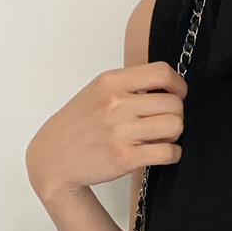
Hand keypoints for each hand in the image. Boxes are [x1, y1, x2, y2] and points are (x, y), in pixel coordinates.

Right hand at [25, 61, 188, 200]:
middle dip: (177, 114)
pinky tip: (164, 153)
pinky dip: (173, 154)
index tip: (177, 95)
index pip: (161, 72)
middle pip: (174, 103)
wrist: (54, 158)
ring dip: (175, 135)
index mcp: (111, 82)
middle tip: (166, 123)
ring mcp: (121, 132)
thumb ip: (128, 86)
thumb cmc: (78, 126)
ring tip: (163, 138)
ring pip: (174, 126)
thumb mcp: (97, 92)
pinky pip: (168, 152)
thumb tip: (167, 88)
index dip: (178, 85)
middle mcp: (116, 104)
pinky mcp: (125, 158)